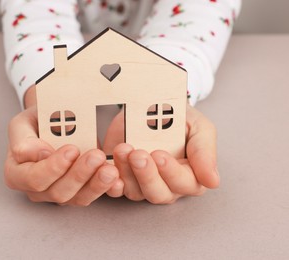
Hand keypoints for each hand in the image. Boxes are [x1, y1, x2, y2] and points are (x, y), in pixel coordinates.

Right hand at [4, 87, 120, 205]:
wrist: (53, 122)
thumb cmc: (36, 122)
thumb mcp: (22, 123)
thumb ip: (23, 139)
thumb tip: (39, 156)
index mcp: (17, 174)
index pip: (34, 178)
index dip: (53, 167)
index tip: (72, 149)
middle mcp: (36, 190)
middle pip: (58, 191)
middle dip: (79, 175)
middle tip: (96, 156)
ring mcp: (58, 194)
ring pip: (77, 197)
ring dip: (95, 184)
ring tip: (109, 169)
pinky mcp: (78, 193)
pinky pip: (91, 195)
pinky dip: (105, 188)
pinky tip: (116, 178)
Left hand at [103, 104, 218, 203]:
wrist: (153, 106)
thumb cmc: (181, 119)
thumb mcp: (199, 128)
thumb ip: (205, 152)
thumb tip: (212, 182)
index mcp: (190, 175)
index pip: (184, 184)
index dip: (171, 172)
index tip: (159, 154)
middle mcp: (167, 185)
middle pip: (158, 194)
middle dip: (146, 175)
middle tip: (137, 154)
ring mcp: (142, 183)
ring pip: (135, 192)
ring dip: (127, 173)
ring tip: (122, 150)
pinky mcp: (122, 177)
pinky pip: (115, 189)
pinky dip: (110, 182)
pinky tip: (108, 169)